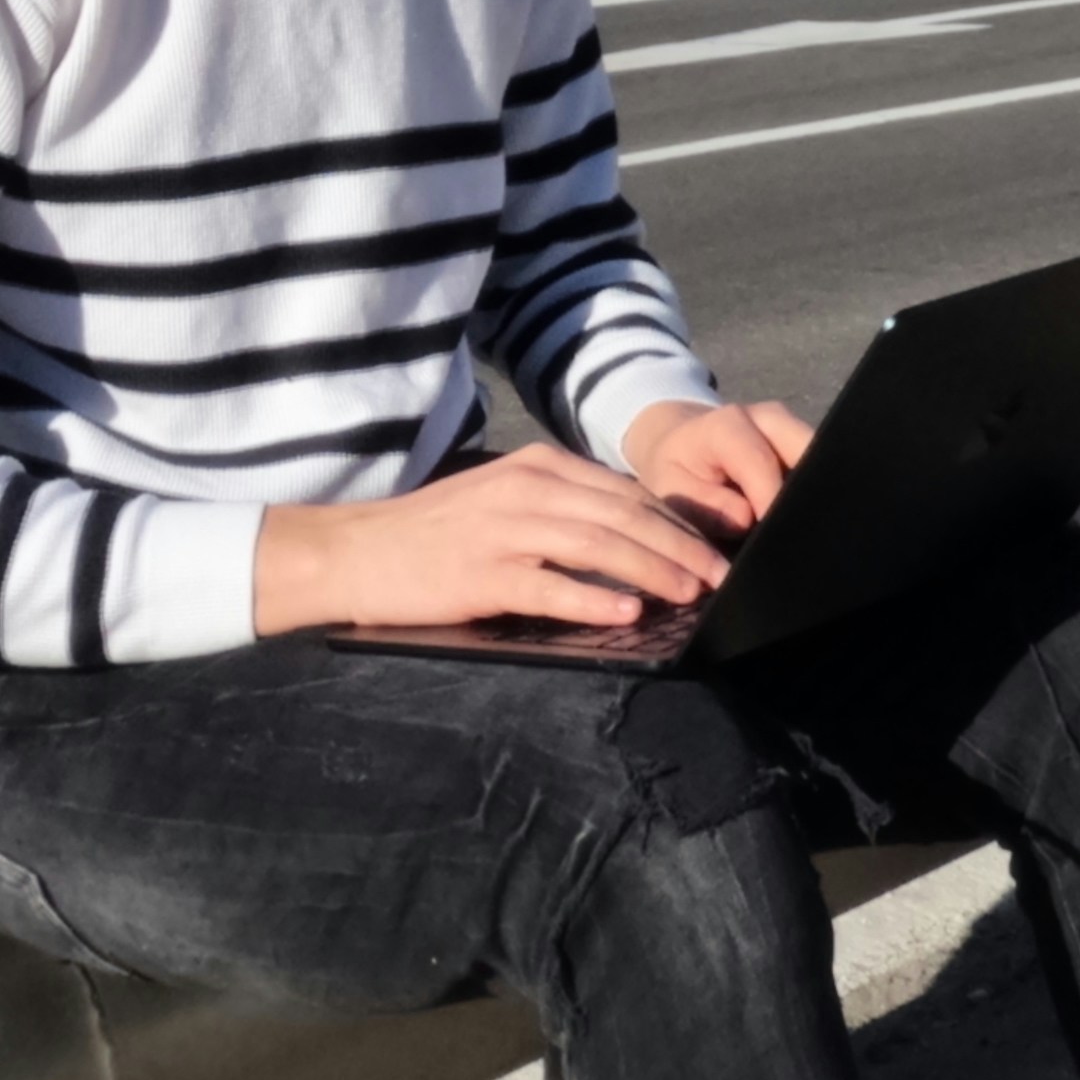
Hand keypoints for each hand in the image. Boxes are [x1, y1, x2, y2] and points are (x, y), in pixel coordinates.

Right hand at [252, 445, 736, 636]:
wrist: (358, 551)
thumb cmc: (434, 534)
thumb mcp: (503, 501)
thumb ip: (560, 509)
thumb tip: (627, 537)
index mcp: (538, 468)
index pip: (625, 493)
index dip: (676, 522)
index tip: (714, 549)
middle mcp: (528, 489)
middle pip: (623, 516)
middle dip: (680, 547)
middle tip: (721, 578)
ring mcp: (505, 529)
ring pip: (598, 545)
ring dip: (653, 570)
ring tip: (692, 593)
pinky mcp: (483, 573)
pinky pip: (549, 584)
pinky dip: (592, 597)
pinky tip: (626, 611)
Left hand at [623, 394, 812, 535]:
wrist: (681, 444)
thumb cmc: (675, 471)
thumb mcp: (672, 491)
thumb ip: (706, 507)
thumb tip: (749, 520)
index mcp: (728, 425)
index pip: (760, 462)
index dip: (769, 501)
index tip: (770, 543)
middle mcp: (768, 418)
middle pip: (808, 451)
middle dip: (805, 496)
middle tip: (795, 539)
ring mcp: (792, 427)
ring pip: (823, 460)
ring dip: (815, 496)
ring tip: (801, 534)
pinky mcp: (805, 443)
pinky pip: (822, 469)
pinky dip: (815, 495)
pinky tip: (804, 522)